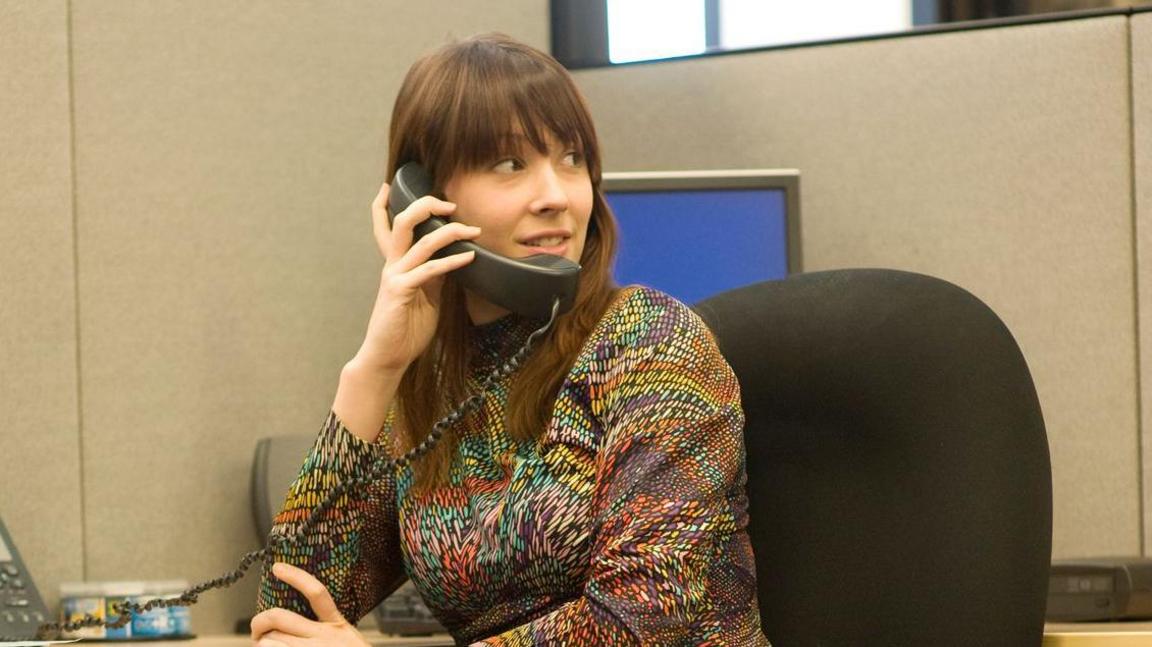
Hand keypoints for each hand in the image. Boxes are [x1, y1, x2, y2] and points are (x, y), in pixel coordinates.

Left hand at [250, 562, 370, 646]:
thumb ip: (326, 631)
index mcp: (338, 625)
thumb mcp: (348, 642)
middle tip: (258, 633)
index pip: (316, 593)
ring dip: (262, 646)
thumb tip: (289, 626)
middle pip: (278, 617)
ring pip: (269, 642)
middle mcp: (325, 637)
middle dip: (259, 624)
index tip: (277, 568)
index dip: (296, 576)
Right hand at [355, 180, 479, 370]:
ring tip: (472, 230)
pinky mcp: (400, 292)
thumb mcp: (425, 297)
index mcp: (395, 265)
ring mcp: (395, 277)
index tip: (388, 185)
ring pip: (420, 241)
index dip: (382, 205)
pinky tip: (469, 257)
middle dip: (426, 205)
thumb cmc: (406, 328)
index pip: (384, 228)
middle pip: (402, 221)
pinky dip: (452, 261)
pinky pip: (429, 270)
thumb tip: (454, 258)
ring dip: (450, 232)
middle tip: (450, 204)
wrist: (388, 357)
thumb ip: (435, 276)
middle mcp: (392, 265)